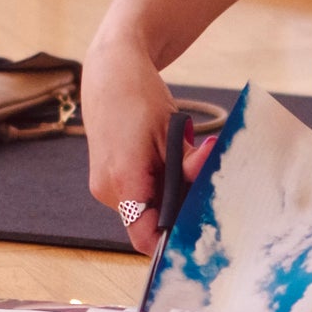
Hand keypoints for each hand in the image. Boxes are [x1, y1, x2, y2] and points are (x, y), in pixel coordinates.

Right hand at [82, 33, 214, 255]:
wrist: (110, 71)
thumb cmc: (140, 96)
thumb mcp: (172, 132)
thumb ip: (189, 169)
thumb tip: (207, 194)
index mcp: (122, 181)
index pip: (146, 237)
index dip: (173, 240)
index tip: (200, 229)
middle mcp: (107, 191)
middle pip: (150, 223)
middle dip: (180, 208)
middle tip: (201, 179)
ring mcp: (104, 186)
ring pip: (146, 209)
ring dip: (170, 195)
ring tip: (182, 161)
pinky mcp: (107, 178)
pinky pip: (138, 195)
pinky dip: (158, 186)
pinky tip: (168, 161)